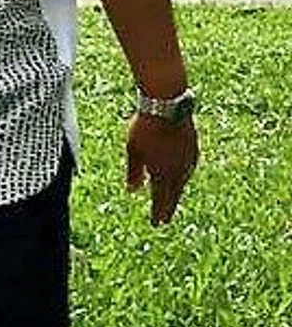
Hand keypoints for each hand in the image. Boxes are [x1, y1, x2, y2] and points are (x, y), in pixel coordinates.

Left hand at [126, 110, 197, 225]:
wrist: (167, 104)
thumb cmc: (145, 127)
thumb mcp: (134, 151)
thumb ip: (134, 173)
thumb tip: (132, 191)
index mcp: (165, 175)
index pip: (161, 200)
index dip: (158, 213)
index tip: (156, 223)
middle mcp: (180, 171)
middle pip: (174, 194)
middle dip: (167, 207)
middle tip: (164, 219)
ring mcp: (189, 159)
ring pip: (182, 181)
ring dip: (175, 191)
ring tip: (171, 198)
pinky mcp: (193, 147)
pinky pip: (187, 168)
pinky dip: (181, 176)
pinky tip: (179, 175)